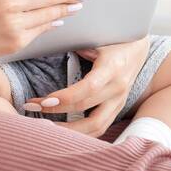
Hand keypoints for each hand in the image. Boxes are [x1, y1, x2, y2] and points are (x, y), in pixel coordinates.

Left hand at [27, 35, 151, 136]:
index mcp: (113, 67)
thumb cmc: (114, 39)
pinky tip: (62, 130)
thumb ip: (77, 45)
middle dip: (56, 111)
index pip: (89, 88)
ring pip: (95, 126)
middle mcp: (118, 87)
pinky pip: (100, 127)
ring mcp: (119, 101)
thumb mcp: (98, 37)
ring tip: (44, 126)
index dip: (66, 97)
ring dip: (68, 130)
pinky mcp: (117, 109)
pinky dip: (80, 133)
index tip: (43, 101)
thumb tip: (50, 48)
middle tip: (32, 108)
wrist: (138, 47)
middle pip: (86, 108)